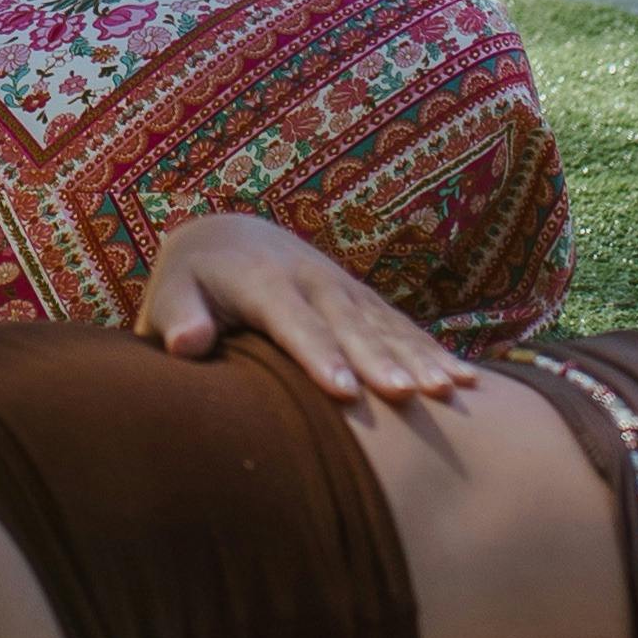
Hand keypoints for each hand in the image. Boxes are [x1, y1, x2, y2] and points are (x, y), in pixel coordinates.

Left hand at [134, 211, 473, 405]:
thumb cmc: (193, 282)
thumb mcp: (173, 290)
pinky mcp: (362, 301)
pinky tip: (465, 380)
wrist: (229, 240)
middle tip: (410, 397)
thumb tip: (186, 343)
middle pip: (349, 323)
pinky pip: (401, 327)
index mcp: (262, 280)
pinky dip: (432, 352)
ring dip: (418, 357)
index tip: (343, 391)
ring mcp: (342, 289)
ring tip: (449, 392)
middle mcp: (311, 280)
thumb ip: (175, 315)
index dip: (318, 354)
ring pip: (384, 325)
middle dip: (380, 359)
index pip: (292, 320)